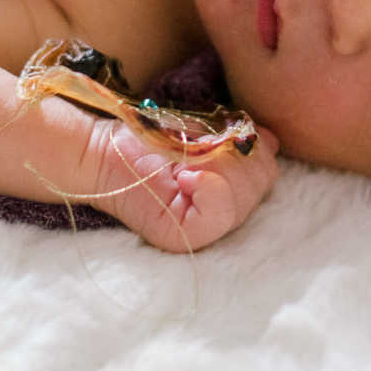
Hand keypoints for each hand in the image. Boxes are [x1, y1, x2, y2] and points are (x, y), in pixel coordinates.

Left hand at [77, 118, 280, 252]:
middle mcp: (222, 217)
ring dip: (216, 165)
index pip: (267, 172)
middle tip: (196, 150)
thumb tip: (270, 142)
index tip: (214, 138)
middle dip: (233, 154)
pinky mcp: (186, 238)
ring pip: (245, 196)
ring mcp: (205, 232)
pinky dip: (208, 185)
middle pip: (262, 183)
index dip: (249, 146)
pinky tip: (184, 176)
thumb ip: (239, 139)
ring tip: (185, 163)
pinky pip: (222, 212)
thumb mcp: (204, 131)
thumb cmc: (148, 139)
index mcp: (229, 191)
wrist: (101, 151)